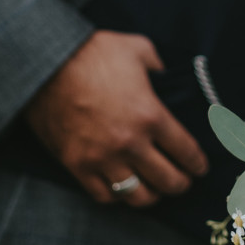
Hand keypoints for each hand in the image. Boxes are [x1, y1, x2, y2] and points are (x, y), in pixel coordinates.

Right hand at [24, 31, 207, 207]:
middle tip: (183, 182)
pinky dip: (117, 196)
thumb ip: (159, 65)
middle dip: (181, 184)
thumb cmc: (92, 52)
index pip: (186, 152)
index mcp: (151, 115)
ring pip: (138, 196)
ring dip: (152, 196)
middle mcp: (130, 142)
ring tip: (155, 190)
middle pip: (168, 180)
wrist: (44, 63)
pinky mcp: (77, 164)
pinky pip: (103, 196)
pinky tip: (122, 188)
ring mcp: (102, 157)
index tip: (200, 168)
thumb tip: (166, 75)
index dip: (198, 164)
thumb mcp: (137, 48)